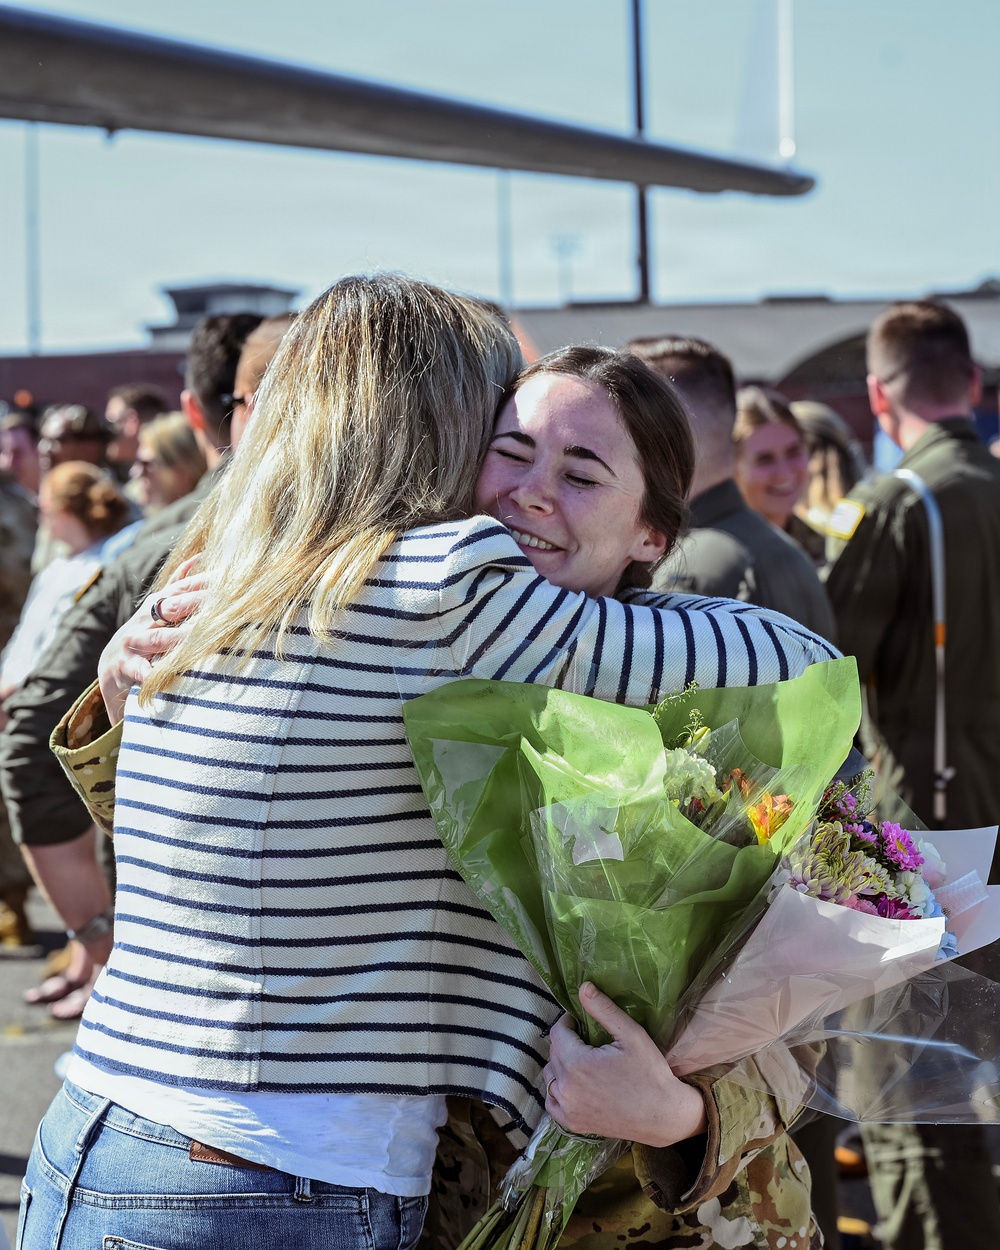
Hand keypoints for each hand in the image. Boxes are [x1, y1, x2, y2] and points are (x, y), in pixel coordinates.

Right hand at [98, 556, 206, 723]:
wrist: (111, 665)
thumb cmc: (145, 633)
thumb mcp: (158, 606)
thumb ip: (178, 583)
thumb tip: (199, 556)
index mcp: (158, 603)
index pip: (183, 588)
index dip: (204, 583)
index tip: (230, 579)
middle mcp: (146, 619)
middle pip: (172, 608)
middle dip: (195, 604)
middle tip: (221, 604)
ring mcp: (135, 642)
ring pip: (159, 638)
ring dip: (177, 638)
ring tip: (196, 638)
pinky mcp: (126, 666)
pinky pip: (139, 670)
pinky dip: (148, 674)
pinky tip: (158, 676)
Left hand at [542, 982, 706, 1148]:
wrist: (663, 1115)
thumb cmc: (650, 1072)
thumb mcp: (631, 1035)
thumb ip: (604, 1010)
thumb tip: (583, 987)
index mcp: (577, 1064)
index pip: (557, 1033)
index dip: (568, 1022)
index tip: (580, 1021)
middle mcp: (566, 1088)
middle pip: (553, 1053)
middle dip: (566, 1042)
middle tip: (586, 1040)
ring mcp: (567, 1109)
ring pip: (550, 1076)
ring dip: (560, 1064)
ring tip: (582, 1060)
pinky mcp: (572, 1123)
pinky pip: (552, 1101)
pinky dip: (558, 1090)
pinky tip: (575, 1084)